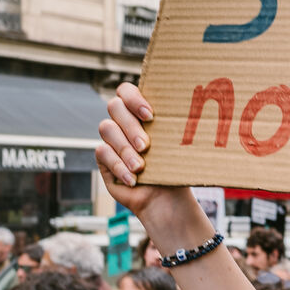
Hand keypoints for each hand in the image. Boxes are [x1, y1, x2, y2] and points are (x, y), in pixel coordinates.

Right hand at [95, 83, 187, 217]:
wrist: (165, 198)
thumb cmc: (173, 169)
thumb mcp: (174, 147)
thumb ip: (171, 127)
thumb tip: (186, 112)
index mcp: (141, 112)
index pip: (126, 91)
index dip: (133, 98)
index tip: (150, 116)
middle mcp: (123, 121)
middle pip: (114, 106)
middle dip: (131, 126)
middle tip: (146, 146)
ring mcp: (112, 138)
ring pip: (107, 128)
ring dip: (124, 148)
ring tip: (140, 167)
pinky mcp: (103, 156)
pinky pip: (102, 152)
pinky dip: (118, 166)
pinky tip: (132, 179)